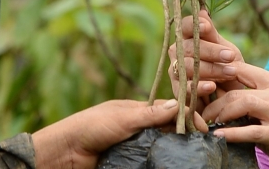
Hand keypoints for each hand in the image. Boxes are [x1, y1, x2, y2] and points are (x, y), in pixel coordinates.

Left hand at [32, 99, 188, 168]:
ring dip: (175, 151)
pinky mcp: (130, 163)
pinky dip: (161, 162)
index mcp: (137, 112)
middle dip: (185, 135)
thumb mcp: (122, 118)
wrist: (65, 153)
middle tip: (202, 143)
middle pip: (168, 131)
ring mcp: (135, 147)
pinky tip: (172, 163)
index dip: (187, 116)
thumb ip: (150, 114)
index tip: (203, 126)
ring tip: (192, 156)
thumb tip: (179, 105)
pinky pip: (150, 162)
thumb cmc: (91, 127)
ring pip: (162, 148)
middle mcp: (139, 129)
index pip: (169, 111)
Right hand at [168, 10, 244, 101]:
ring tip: (231, 72)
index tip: (206, 27)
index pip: (185, 25)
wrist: (230, 94)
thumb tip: (202, 12)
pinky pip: (185, 88)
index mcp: (187, 37)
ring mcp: (175, 71)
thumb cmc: (227, 67)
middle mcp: (177, 52)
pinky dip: (199, 87)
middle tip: (230, 56)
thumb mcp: (225, 48)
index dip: (193, 25)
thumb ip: (212, 34)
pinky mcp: (177, 91)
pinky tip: (212, 86)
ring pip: (188, 67)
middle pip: (188, 47)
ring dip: (211, 69)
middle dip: (211, 51)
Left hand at [203, 62, 268, 168]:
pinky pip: (250, 131)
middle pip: (238, 91)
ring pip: (243, 104)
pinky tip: (217, 136)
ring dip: (221, 115)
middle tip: (201, 114)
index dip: (216, 75)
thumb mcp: (264, 106)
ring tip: (209, 124)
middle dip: (214, 103)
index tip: (198, 85)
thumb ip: (243, 93)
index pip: (240, 68)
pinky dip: (231, 134)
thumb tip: (208, 82)